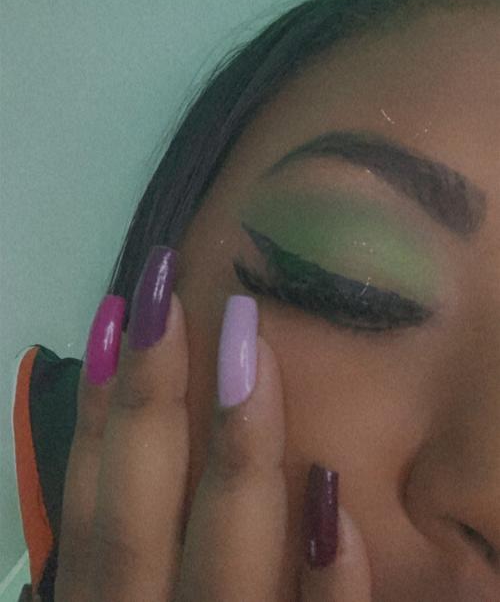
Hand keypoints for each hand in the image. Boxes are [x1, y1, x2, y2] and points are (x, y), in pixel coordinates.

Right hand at [54, 291, 371, 600]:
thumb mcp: (133, 587)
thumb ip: (137, 525)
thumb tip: (127, 413)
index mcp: (108, 601)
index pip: (91, 504)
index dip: (96, 410)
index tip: (116, 312)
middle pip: (137, 525)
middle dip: (151, 404)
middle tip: (169, 293)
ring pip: (221, 567)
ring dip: (236, 458)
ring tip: (250, 348)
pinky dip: (326, 580)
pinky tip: (332, 490)